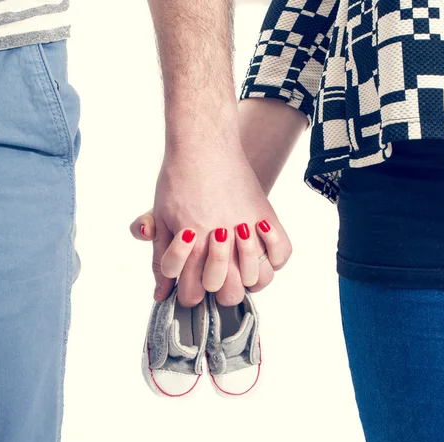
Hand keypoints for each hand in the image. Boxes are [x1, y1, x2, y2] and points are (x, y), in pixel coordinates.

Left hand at [140, 143, 291, 306]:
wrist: (203, 143)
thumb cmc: (178, 180)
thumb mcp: (162, 220)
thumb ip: (161, 261)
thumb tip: (161, 295)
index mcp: (192, 245)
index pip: (193, 294)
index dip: (189, 296)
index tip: (190, 287)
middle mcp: (222, 242)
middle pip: (227, 293)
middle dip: (216, 291)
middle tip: (213, 277)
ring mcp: (248, 229)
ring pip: (256, 279)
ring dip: (245, 277)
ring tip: (235, 264)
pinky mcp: (266, 216)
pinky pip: (282, 253)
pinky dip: (273, 259)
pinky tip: (259, 251)